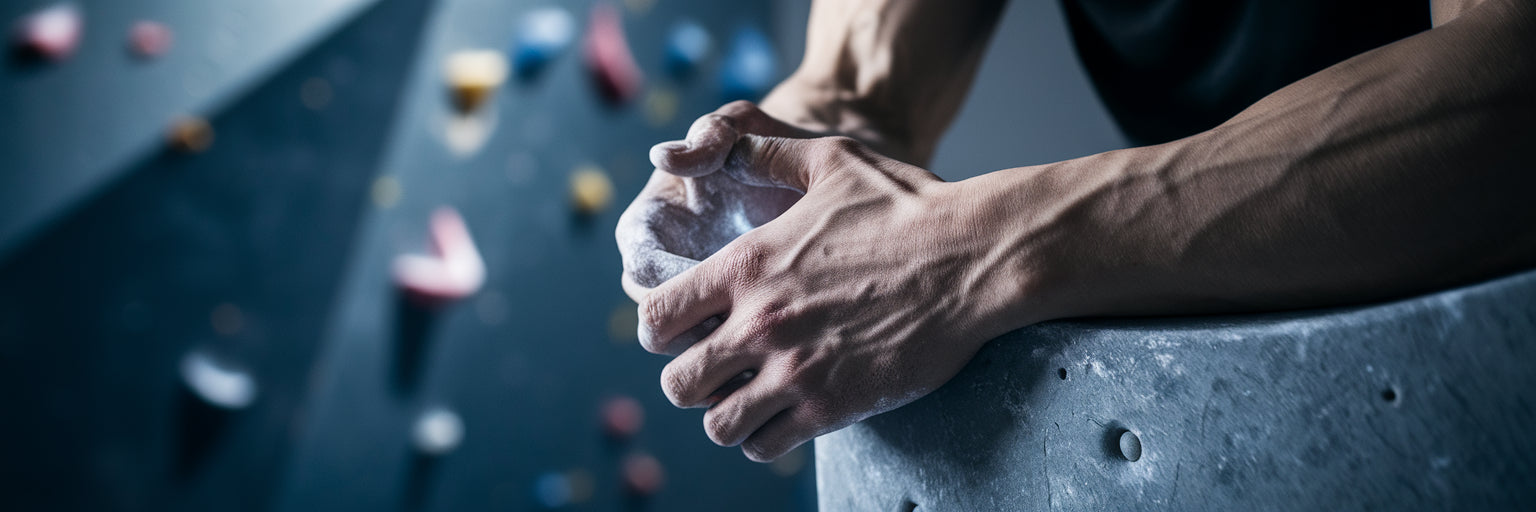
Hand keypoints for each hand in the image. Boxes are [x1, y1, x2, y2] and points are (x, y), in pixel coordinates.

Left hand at [637, 133, 1030, 461]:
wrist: (976, 258)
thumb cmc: (910, 206)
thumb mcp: (832, 160)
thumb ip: (767, 152)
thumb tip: (726, 149)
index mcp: (747, 265)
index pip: (658, 317)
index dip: (658, 330)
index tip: (679, 332)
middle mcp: (760, 323)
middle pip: (677, 383)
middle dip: (688, 380)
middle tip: (715, 371)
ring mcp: (795, 371)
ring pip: (717, 425)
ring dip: (726, 416)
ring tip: (747, 399)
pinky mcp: (833, 407)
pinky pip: (766, 445)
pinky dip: (764, 438)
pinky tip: (781, 417)